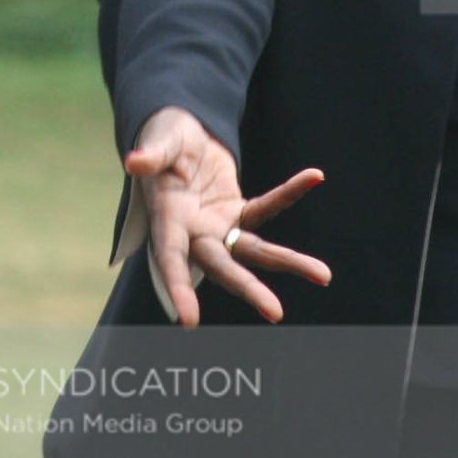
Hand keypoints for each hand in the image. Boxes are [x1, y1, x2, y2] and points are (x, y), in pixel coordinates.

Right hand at [126, 106, 330, 326]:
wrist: (179, 137)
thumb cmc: (163, 142)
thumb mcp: (158, 144)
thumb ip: (152, 156)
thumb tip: (134, 162)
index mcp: (168, 220)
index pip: (171, 258)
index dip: (177, 287)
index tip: (187, 321)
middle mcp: (195, 233)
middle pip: (223, 266)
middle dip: (248, 288)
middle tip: (276, 312)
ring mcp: (219, 226)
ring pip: (254, 251)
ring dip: (288, 261)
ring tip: (323, 276)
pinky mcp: (238, 211)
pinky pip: (267, 206)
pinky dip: (290, 193)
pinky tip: (314, 176)